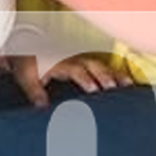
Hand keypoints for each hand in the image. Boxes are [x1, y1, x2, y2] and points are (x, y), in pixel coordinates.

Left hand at [9, 53, 131, 107]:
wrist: (27, 48)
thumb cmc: (28, 65)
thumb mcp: (26, 78)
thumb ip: (35, 92)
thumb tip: (42, 107)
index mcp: (61, 62)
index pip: (76, 70)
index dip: (85, 79)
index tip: (94, 90)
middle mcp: (75, 58)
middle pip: (94, 66)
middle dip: (105, 76)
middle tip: (115, 89)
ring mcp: (83, 59)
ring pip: (102, 65)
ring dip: (115, 74)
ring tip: (129, 85)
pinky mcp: (87, 62)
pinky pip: (104, 66)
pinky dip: (116, 73)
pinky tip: (127, 83)